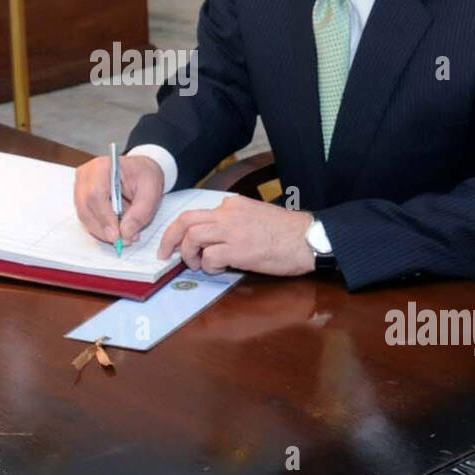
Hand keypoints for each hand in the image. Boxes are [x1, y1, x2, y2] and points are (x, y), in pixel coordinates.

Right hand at [74, 154, 165, 244]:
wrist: (140, 170)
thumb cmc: (144, 175)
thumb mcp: (151, 191)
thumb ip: (141, 212)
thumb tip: (125, 232)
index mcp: (102, 167)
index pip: (95, 194)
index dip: (104, 217)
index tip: (116, 235)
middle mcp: (86, 175)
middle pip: (86, 208)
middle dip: (104, 229)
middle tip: (123, 241)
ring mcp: (80, 187)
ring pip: (85, 216)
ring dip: (103, 231)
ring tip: (126, 235)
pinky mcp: (81, 198)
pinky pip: (87, 218)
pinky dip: (102, 228)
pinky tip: (118, 229)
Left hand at [157, 194, 315, 276]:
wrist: (307, 239)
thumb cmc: (286, 232)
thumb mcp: (255, 216)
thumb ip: (233, 222)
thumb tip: (213, 239)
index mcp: (232, 204)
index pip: (196, 213)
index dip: (180, 229)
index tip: (174, 241)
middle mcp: (228, 213)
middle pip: (185, 221)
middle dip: (170, 239)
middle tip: (167, 254)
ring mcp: (232, 230)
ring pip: (193, 237)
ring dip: (189, 255)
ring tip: (197, 265)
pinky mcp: (238, 249)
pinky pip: (209, 257)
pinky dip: (208, 266)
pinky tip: (220, 270)